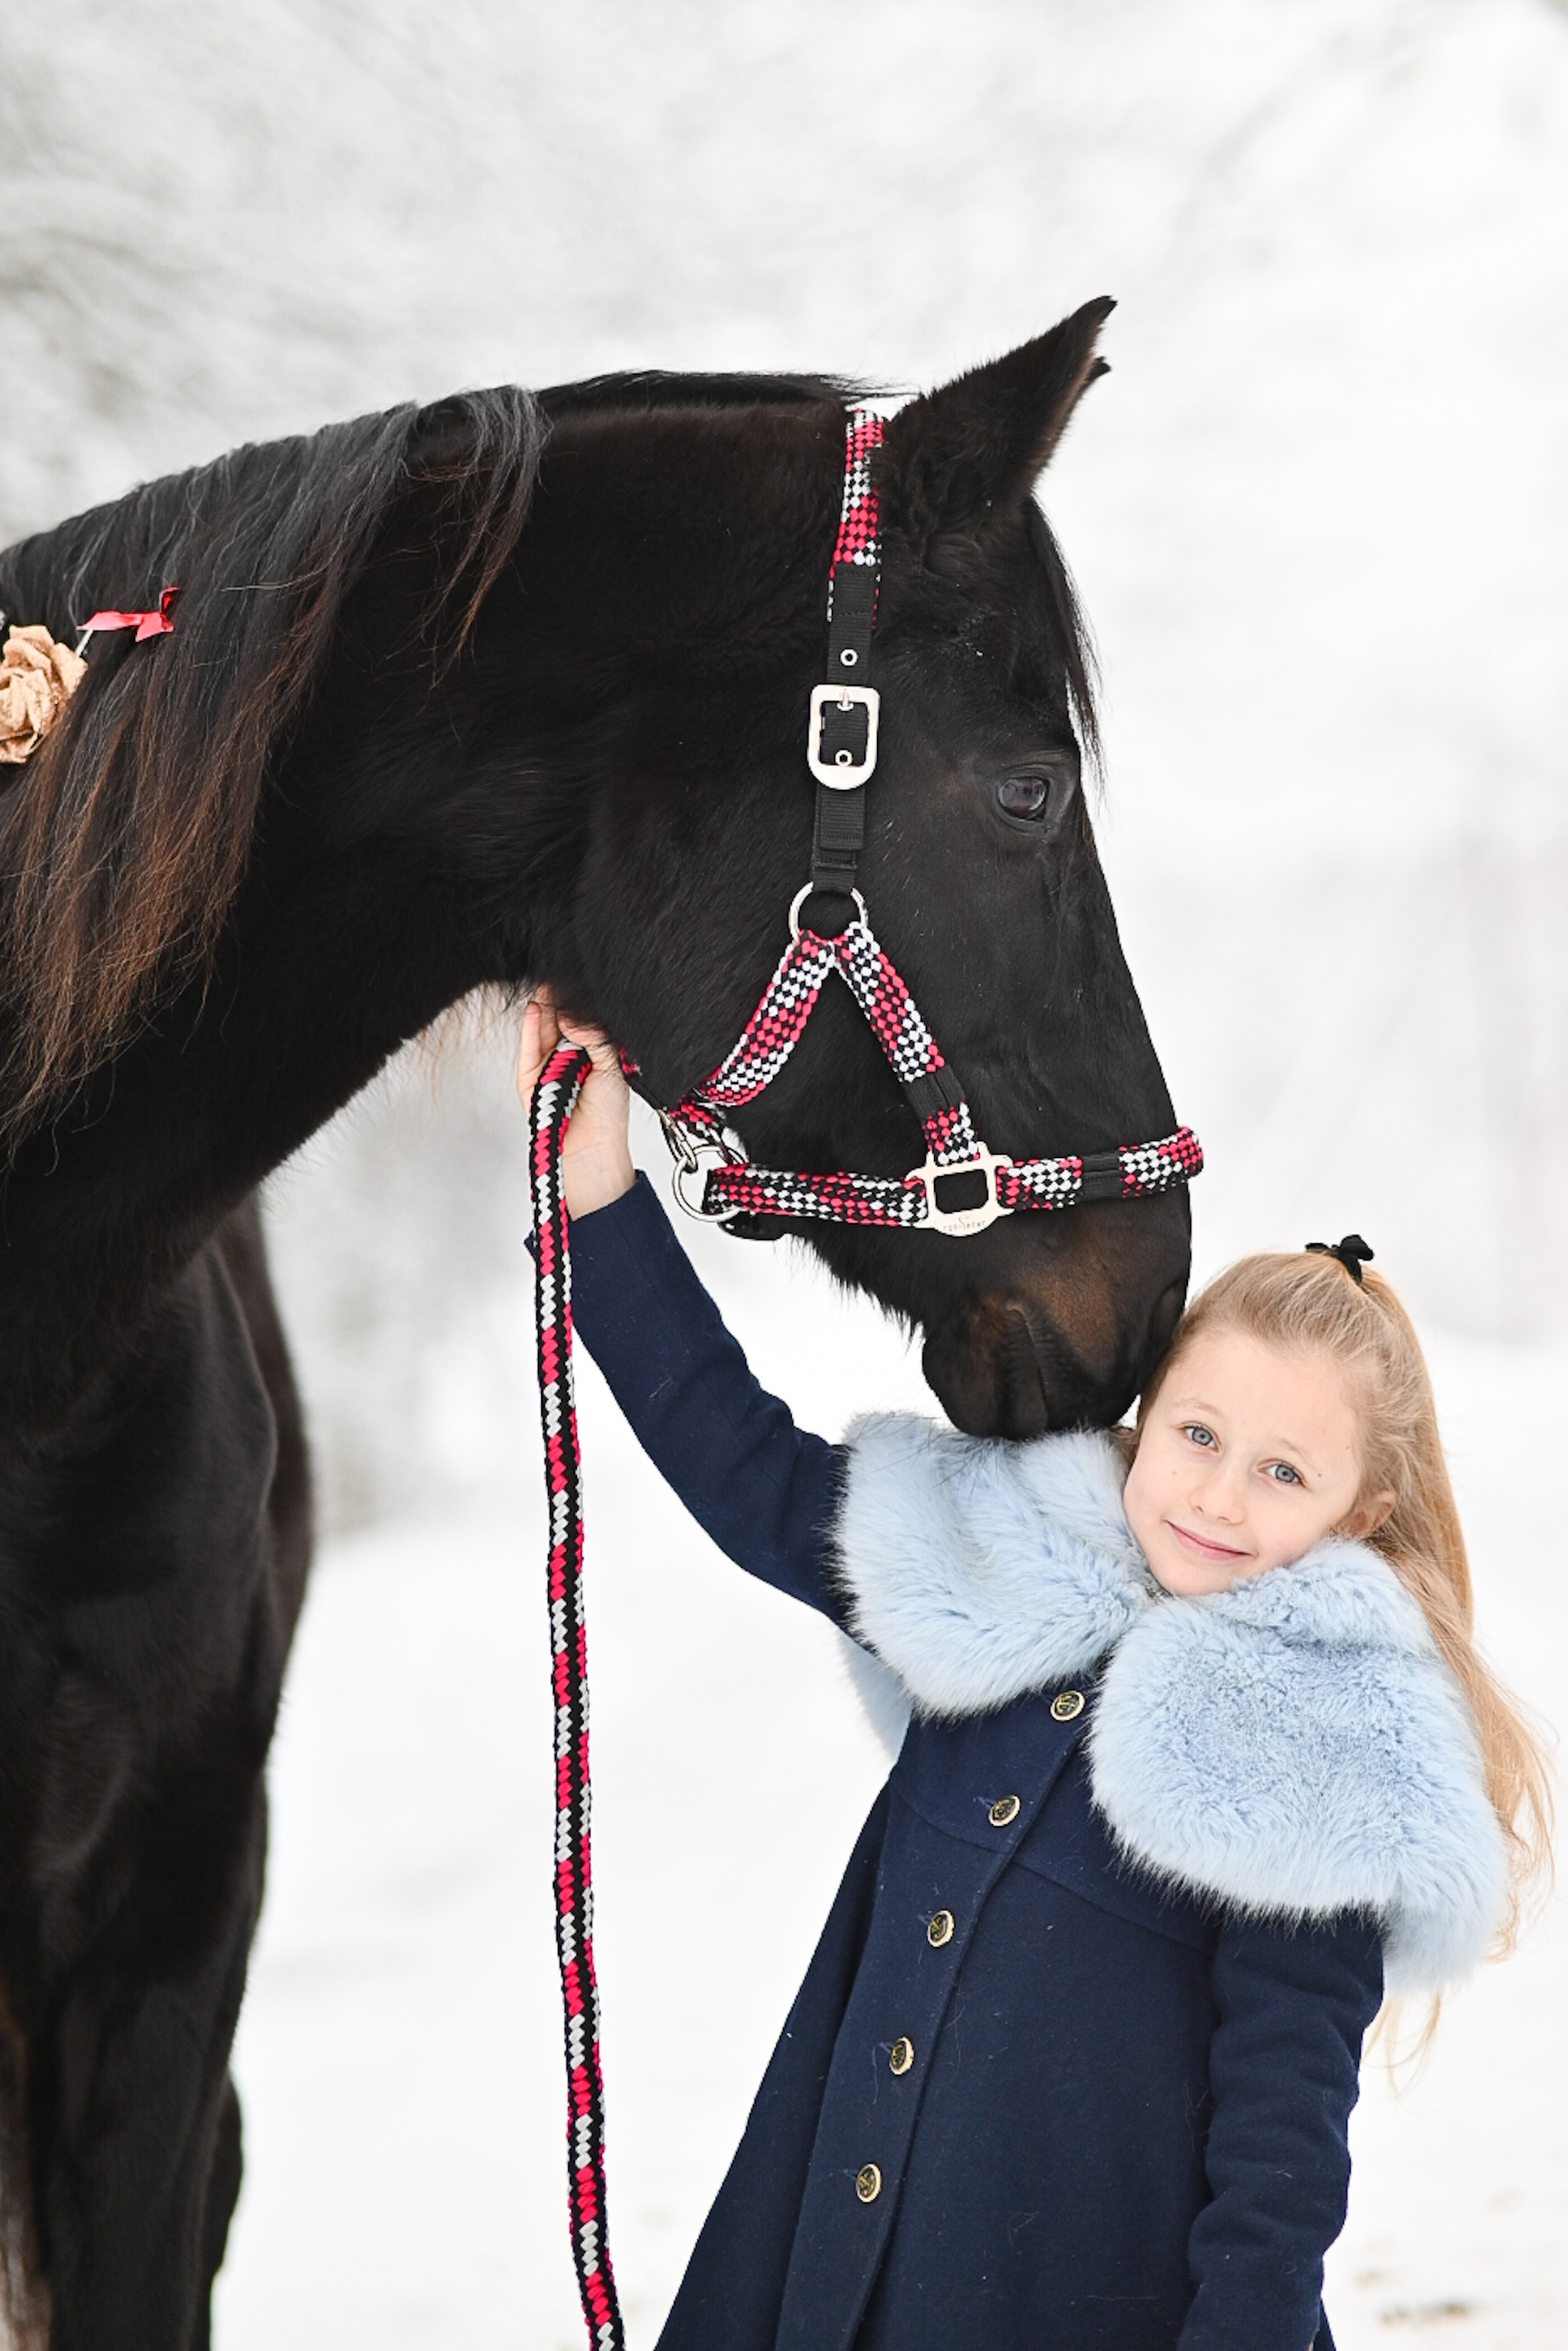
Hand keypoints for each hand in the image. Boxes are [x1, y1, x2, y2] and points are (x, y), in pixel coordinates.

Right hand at [517, 988, 635, 1218]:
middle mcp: (567, 1058)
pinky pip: (529, 1050)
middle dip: (557, 999)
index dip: (577, 1003)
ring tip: (545, 984)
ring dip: (543, 1007)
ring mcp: (546, 1069)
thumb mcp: (611, 1068)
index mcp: (591, 1054)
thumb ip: (594, 1040)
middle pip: (558, 1022)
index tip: (576, 978)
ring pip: (541, 1031)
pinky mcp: (529, 1081)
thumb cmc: (608, 1114)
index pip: (581, 1021)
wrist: (594, 1149)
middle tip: (557, 972)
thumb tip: (571, 1017)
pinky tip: (534, 1009)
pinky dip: (530, 1030)